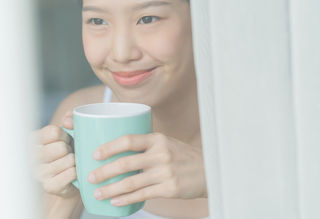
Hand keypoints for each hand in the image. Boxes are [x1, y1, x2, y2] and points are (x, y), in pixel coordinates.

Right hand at [32, 110, 78, 197]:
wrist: (71, 176)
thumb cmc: (69, 149)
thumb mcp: (70, 131)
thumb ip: (71, 119)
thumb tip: (67, 121)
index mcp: (33, 140)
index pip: (54, 132)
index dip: (66, 136)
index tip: (66, 140)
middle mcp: (32, 157)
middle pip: (61, 147)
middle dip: (71, 149)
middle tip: (69, 153)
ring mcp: (39, 173)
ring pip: (68, 160)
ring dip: (75, 161)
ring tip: (71, 163)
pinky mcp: (49, 186)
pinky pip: (71, 173)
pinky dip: (77, 172)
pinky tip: (73, 172)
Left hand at [87, 132, 207, 205]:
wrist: (209, 170)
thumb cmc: (183, 156)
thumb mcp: (167, 143)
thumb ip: (147, 146)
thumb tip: (118, 151)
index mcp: (158, 139)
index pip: (129, 140)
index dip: (109, 147)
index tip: (95, 154)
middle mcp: (161, 154)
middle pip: (126, 163)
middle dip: (104, 171)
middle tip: (89, 176)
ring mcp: (165, 172)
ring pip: (131, 182)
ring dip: (110, 189)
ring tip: (97, 193)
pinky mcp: (169, 188)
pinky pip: (142, 195)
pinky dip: (126, 199)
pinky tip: (115, 201)